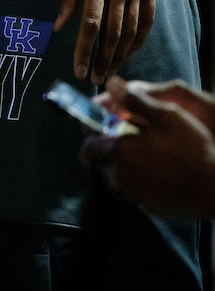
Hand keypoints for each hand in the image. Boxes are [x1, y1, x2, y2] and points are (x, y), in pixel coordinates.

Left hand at [55, 0, 155, 84]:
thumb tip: (59, 28)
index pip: (90, 24)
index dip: (84, 50)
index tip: (78, 69)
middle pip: (113, 33)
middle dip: (102, 59)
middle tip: (94, 78)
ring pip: (131, 30)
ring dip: (120, 55)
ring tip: (108, 72)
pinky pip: (147, 19)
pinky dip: (138, 40)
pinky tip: (128, 54)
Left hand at [81, 77, 214, 217]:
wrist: (214, 188)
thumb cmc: (192, 149)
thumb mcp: (168, 116)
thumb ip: (136, 102)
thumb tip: (111, 84)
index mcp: (119, 150)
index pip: (88, 147)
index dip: (92, 139)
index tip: (100, 133)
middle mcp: (119, 174)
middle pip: (101, 163)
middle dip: (108, 153)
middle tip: (128, 144)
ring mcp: (133, 193)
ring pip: (117, 179)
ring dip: (123, 168)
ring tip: (146, 158)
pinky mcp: (148, 206)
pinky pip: (136, 192)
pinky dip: (141, 183)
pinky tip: (159, 175)